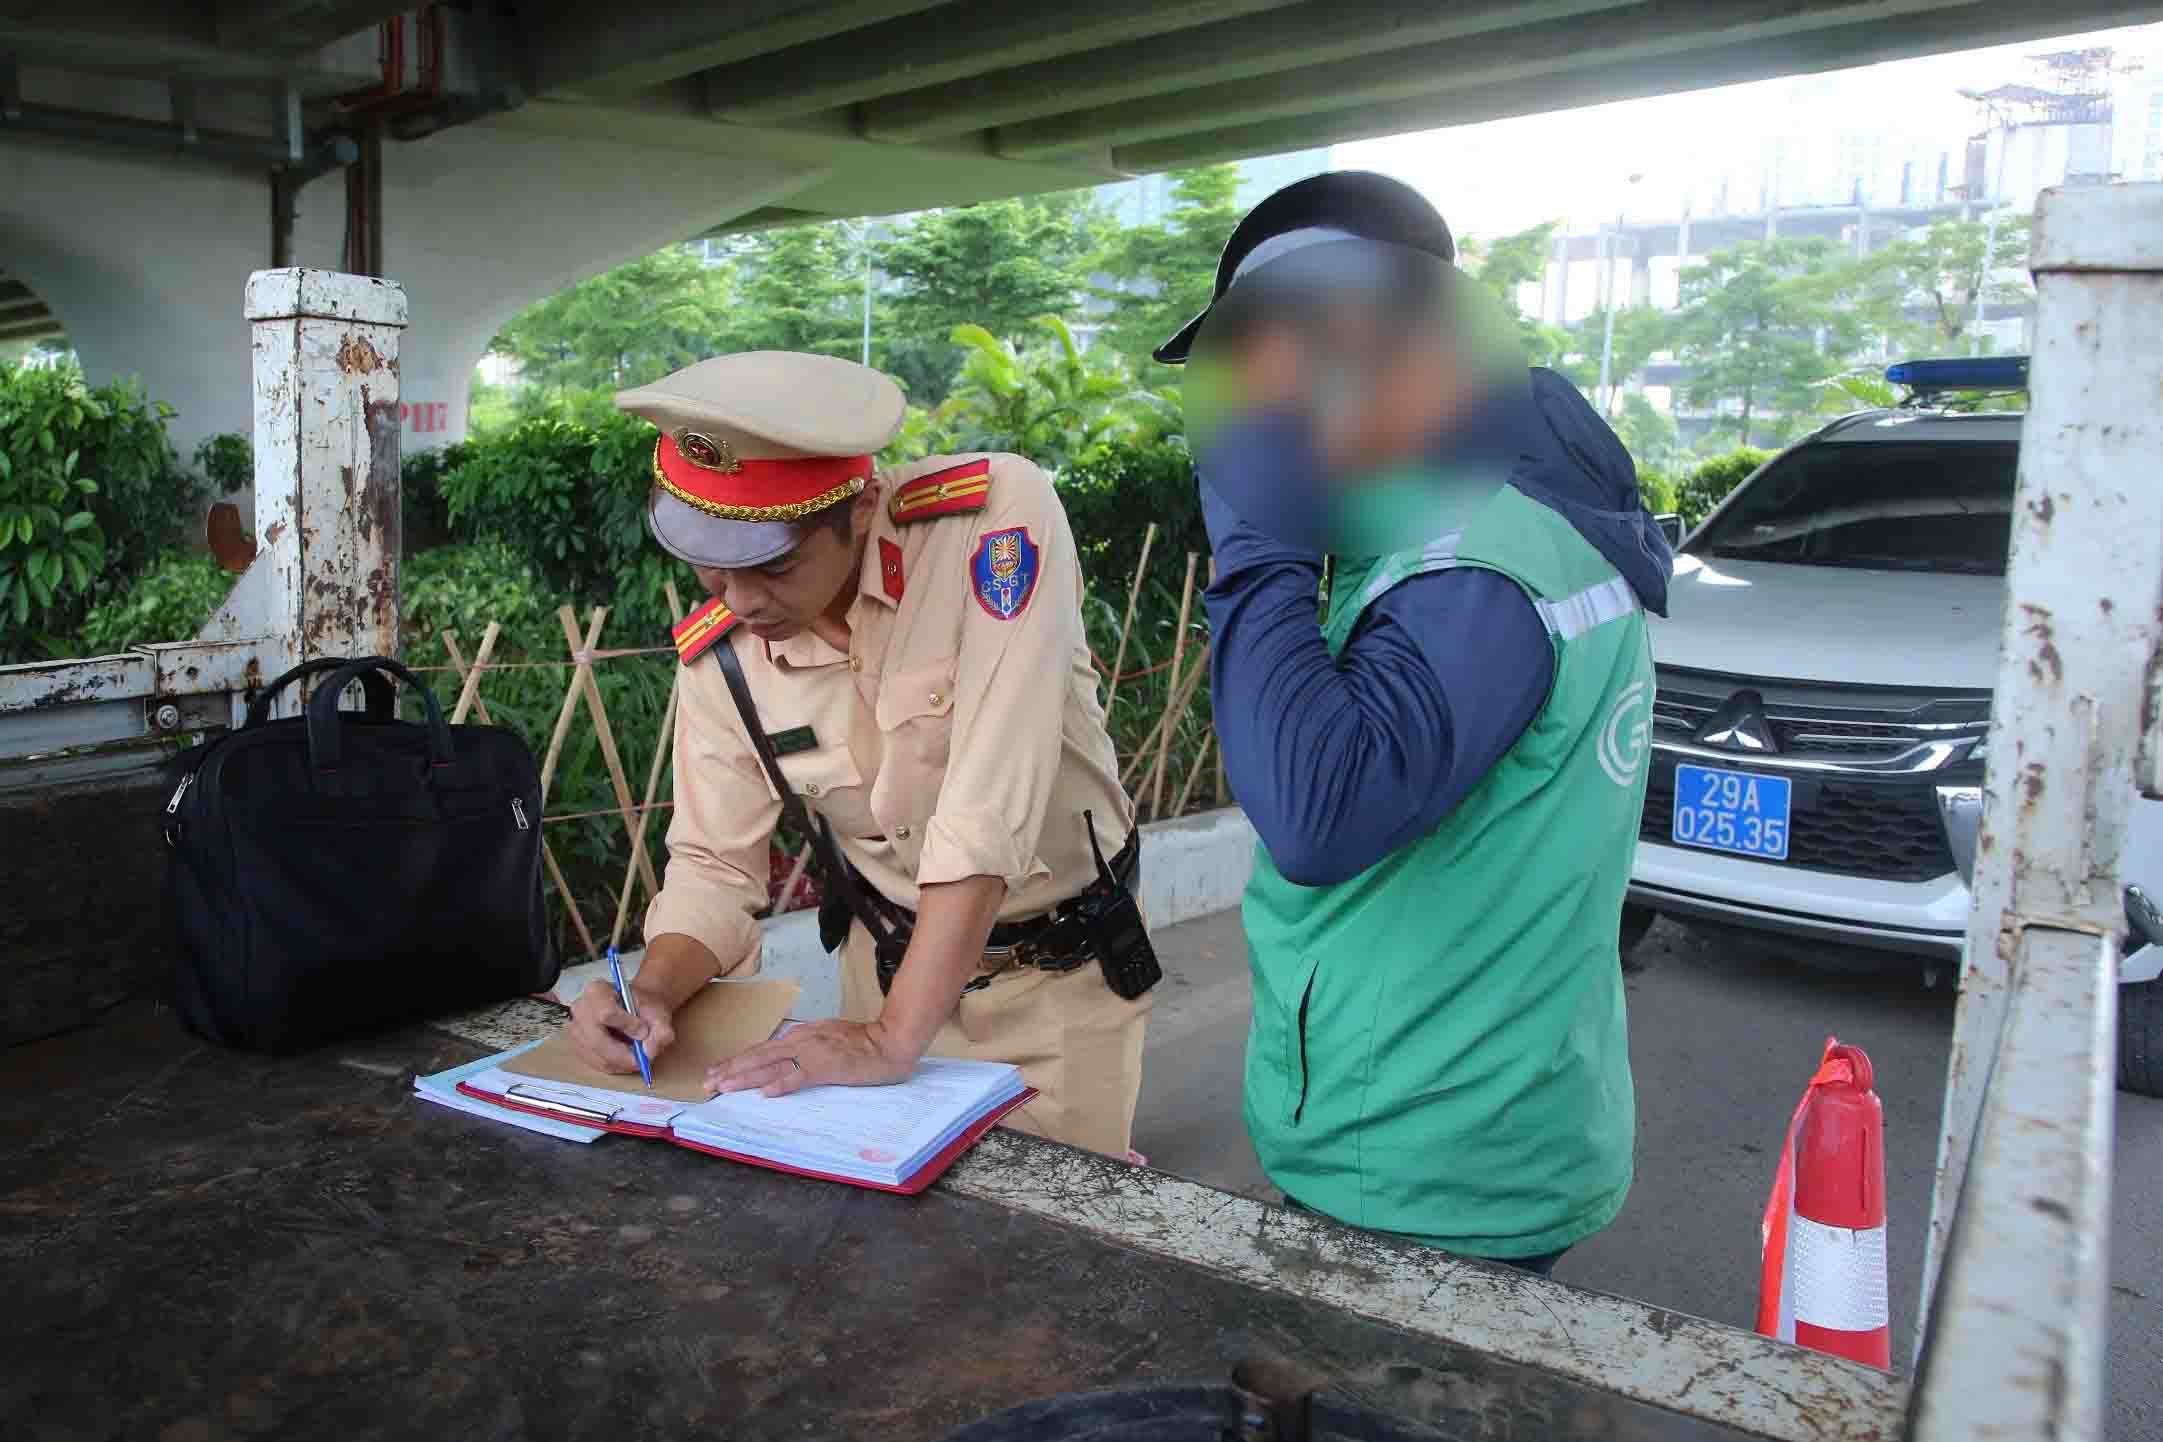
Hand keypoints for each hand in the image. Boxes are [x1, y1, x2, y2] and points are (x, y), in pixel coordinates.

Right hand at [567, 979, 676, 1074]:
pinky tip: (626, 1058)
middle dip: (622, 1053)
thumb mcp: (660, 1013)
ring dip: (620, 1062)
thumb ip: (661, 1031)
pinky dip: (615, 1066)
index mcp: (597, 991)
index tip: (643, 1030)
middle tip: (641, 1057)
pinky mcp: (578, 1047)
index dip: (626, 1026)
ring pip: (597, 1056)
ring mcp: (576, 1030)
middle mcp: (580, 1009)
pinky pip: (596, 1064)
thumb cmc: (644, 1008)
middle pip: (596, 1040)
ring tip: (636, 1054)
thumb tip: (649, 1052)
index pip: (605, 1014)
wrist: (637, 1009)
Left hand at [704, 1018, 917, 1097]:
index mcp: (800, 1036)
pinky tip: (765, 1093)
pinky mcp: (828, 1067)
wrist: (890, 1040)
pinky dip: (782, 1084)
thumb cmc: (862, 1042)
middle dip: (730, 1069)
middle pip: (758, 1056)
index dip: (737, 1061)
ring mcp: (813, 1053)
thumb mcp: (826, 1037)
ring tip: (723, 1086)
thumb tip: (782, 1058)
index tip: (716, 1072)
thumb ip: (805, 1046)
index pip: (761, 1050)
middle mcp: (801, 1041)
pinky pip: (800, 1076)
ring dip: (745, 1076)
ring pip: (771, 1065)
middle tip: (707, 1083)